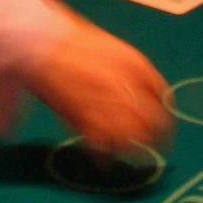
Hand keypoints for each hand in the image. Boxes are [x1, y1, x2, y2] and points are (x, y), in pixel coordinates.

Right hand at [18, 2, 174, 159]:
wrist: (38, 44)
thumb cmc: (72, 42)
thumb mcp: (115, 50)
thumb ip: (137, 73)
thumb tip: (155, 97)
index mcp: (136, 65)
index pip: (163, 97)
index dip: (164, 114)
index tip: (161, 124)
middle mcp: (127, 86)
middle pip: (155, 123)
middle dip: (156, 138)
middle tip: (152, 146)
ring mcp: (107, 105)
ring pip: (133, 139)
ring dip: (134, 150)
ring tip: (131, 155)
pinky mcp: (85, 121)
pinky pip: (103, 147)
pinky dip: (106, 157)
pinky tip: (105, 160)